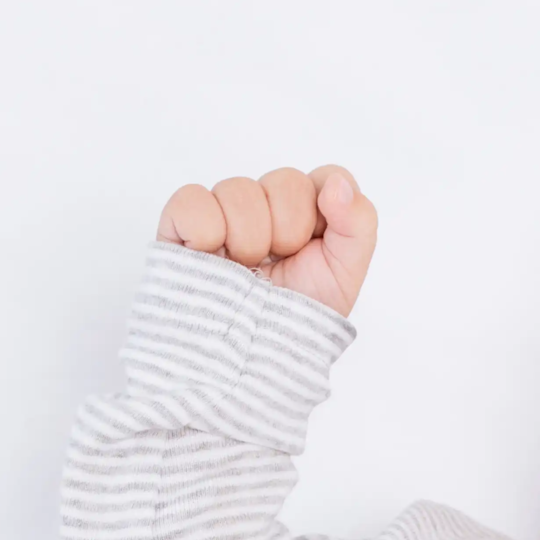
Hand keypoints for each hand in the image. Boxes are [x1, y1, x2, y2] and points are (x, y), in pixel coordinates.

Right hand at [159, 164, 377, 316]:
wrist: (252, 362)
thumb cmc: (295, 321)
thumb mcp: (345, 274)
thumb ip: (359, 221)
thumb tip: (336, 185)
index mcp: (306, 215)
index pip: (326, 177)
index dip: (325, 211)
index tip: (315, 247)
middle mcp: (264, 209)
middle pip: (285, 181)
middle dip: (288, 232)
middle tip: (277, 268)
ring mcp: (221, 216)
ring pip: (238, 189)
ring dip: (249, 239)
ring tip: (245, 272)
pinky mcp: (180, 229)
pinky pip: (191, 200)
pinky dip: (205, 229)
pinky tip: (212, 258)